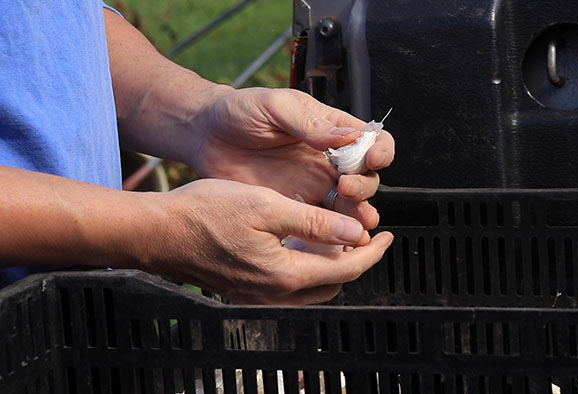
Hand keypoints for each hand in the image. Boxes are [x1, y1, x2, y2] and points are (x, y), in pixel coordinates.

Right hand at [145, 179, 393, 303]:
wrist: (155, 232)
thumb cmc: (204, 213)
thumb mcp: (267, 206)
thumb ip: (315, 222)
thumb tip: (355, 234)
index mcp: (284, 274)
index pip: (347, 269)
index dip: (373, 252)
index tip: (388, 236)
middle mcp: (273, 293)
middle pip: (332, 284)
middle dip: (355, 261)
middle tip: (364, 235)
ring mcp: (256, 295)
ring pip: (311, 287)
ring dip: (330, 265)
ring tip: (337, 236)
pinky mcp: (243, 290)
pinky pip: (288, 285)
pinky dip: (306, 267)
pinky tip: (301, 243)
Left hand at [191, 87, 394, 229]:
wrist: (205, 135)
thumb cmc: (240, 111)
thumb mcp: (276, 106)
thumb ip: (310, 122)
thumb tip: (349, 136)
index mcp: (331, 129)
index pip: (372, 140)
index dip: (380, 150)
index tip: (371, 158)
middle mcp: (328, 160)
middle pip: (367, 178)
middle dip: (365, 186)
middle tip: (346, 186)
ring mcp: (313, 186)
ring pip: (350, 206)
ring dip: (358, 213)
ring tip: (353, 220)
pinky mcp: (294, 207)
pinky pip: (322, 224)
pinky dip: (333, 233)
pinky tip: (332, 235)